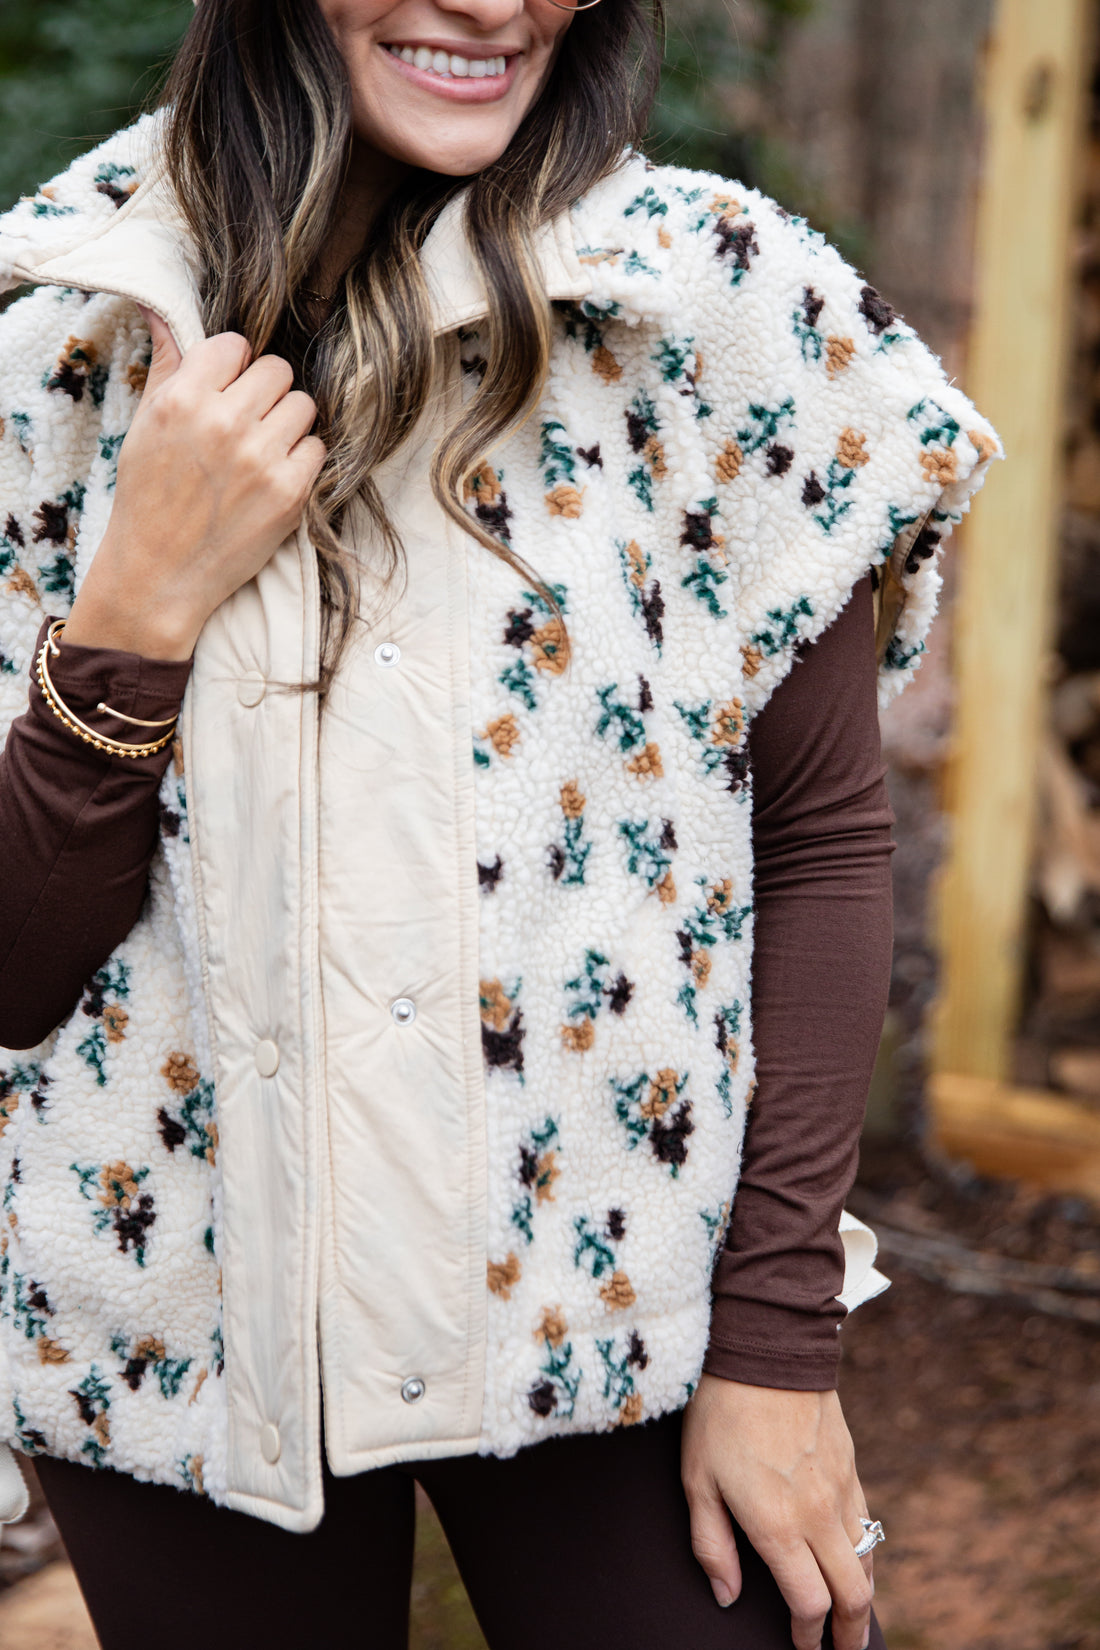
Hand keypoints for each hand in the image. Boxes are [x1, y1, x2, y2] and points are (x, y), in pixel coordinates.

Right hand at [64, 308, 325, 659]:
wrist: (160, 574)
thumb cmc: (149, 497)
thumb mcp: (145, 425)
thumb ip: (168, 365)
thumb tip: (161, 309)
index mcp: (183, 398)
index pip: (236, 345)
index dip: (234, 367)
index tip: (226, 391)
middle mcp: (223, 422)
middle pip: (277, 370)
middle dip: (265, 393)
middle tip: (248, 422)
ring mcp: (260, 458)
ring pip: (303, 405)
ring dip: (288, 424)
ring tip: (262, 449)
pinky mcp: (290, 492)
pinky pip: (318, 448)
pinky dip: (302, 460)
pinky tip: (274, 476)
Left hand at [681, 1375, 874, 1649]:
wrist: (767, 1347)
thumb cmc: (720, 1412)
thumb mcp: (697, 1479)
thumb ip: (711, 1545)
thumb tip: (727, 1597)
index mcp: (779, 1526)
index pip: (810, 1605)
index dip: (808, 1635)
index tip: (800, 1647)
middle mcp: (819, 1515)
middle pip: (854, 1595)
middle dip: (851, 1634)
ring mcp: (841, 1489)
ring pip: (868, 1560)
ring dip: (864, 1596)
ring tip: (853, 1618)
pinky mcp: (851, 1464)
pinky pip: (868, 1522)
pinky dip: (866, 1553)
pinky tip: (854, 1558)